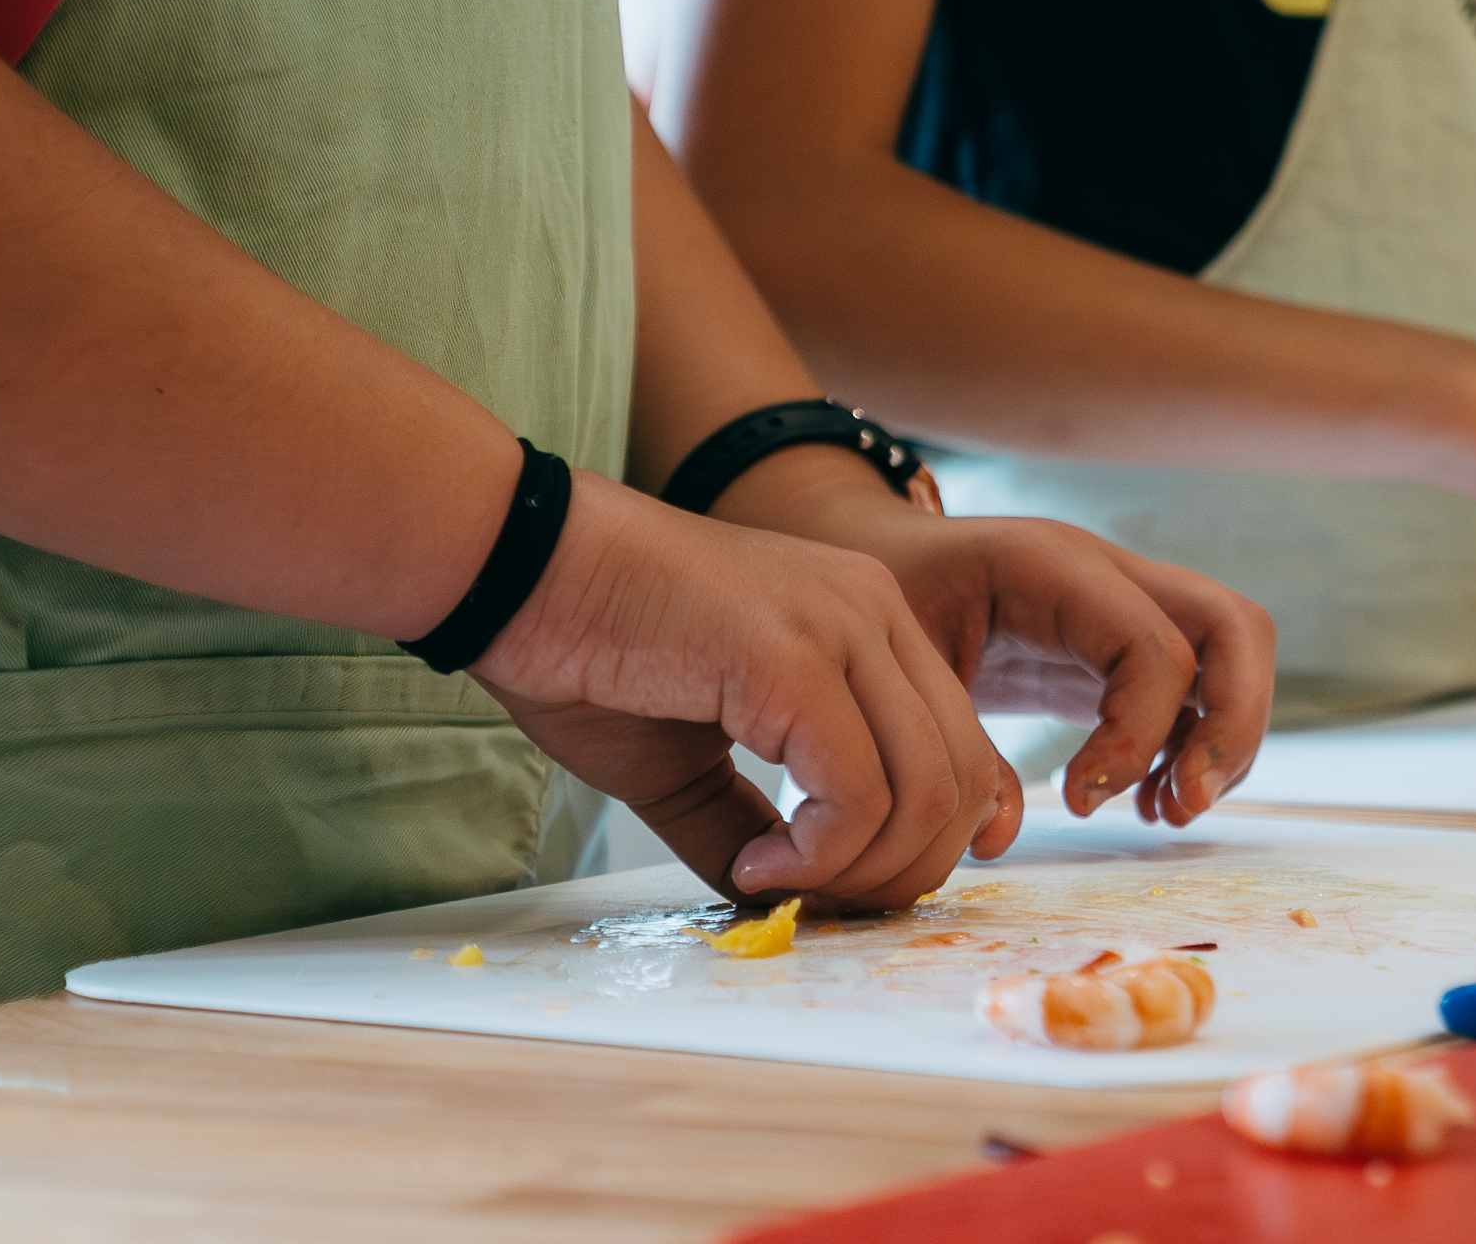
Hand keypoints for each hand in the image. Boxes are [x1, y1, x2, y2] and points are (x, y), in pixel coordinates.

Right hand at [470, 468, 1021, 910]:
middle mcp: (874, 613)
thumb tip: (785, 906)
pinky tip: (757, 866)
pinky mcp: (794, 658)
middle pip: (961, 778)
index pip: (960, 749)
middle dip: (902, 873)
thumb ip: (753, 825)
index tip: (852, 890)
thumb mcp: (690, 763)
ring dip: (859, 873)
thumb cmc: (588, 651)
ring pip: (925, 792)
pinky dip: (819, 856)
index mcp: (866, 622)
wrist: (514, 570)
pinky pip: (858, 792)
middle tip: (818, 905)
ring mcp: (842, 627)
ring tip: (774, 882)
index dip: (930, 842)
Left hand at [711, 449, 1275, 826]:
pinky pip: (1200, 685)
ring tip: (1163, 810)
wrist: (860, 556)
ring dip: (1222, 741)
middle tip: (1178, 807)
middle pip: (1237, 628)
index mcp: (1051, 566)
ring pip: (1236, 654)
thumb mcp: (893, 653)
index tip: (1078, 801)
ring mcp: (1127, 602)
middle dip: (1231, 728)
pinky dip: (1194, 744)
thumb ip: (943, 734)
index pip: (1152, 646)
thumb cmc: (869, 597)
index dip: (1137, 735)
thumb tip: (1000, 830)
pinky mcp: (1124, 643)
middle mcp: (1109, 573)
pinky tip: (1143, 800)